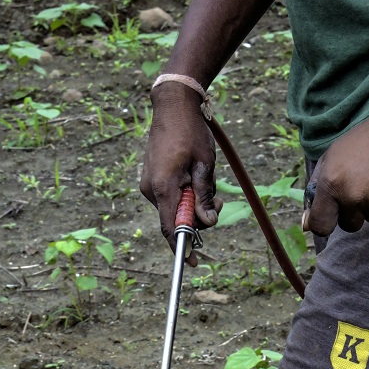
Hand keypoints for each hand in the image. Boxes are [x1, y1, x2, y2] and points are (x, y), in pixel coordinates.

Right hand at [140, 83, 220, 234]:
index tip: (192, 262)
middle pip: (175, 220)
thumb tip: (207, 223)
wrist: (172, 106)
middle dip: (197, 219)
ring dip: (193, 205)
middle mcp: (151, 189)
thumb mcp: (205, 165)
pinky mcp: (152, 179)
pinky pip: (170, 197)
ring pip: (174, 209)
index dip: (181, 247)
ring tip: (209, 185)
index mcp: (163, 187)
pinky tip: (195, 179)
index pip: (170, 228)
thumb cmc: (191, 132)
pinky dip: (185, 196)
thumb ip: (204, 196)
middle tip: (218, 204)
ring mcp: (149, 184)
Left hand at [306, 105, 368, 237]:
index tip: (332, 215)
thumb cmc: (365, 140)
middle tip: (364, 188)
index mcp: (331, 183)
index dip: (324, 223)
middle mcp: (352, 196)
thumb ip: (316, 189)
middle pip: (349, 225)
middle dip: (355, 212)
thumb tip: (306, 224)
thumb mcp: (332, 156)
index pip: (320, 226)